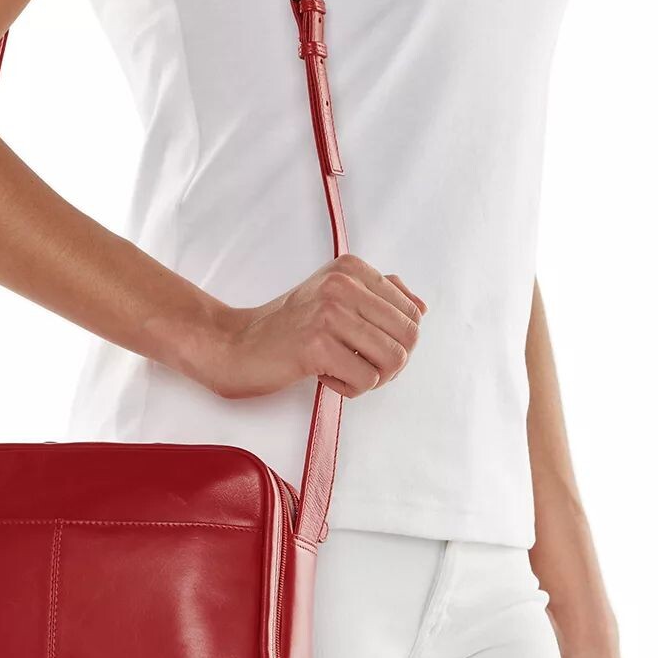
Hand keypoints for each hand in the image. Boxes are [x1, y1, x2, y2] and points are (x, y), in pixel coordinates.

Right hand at [198, 254, 426, 400]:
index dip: (397, 341)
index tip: (367, 347)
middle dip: (391, 364)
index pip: (412, 312)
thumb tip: (421, 307)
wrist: (236, 345)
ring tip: (342, 370)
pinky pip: (366, 380)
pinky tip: (324, 376)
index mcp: (352, 269)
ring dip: (372, 377)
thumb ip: (379, 296)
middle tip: (359, 366)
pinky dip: (350, 389)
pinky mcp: (317, 345)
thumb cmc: (287, 326)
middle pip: (409, 337)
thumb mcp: (334, 296)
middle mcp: (343, 284)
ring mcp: (329, 313)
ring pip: (393, 360)